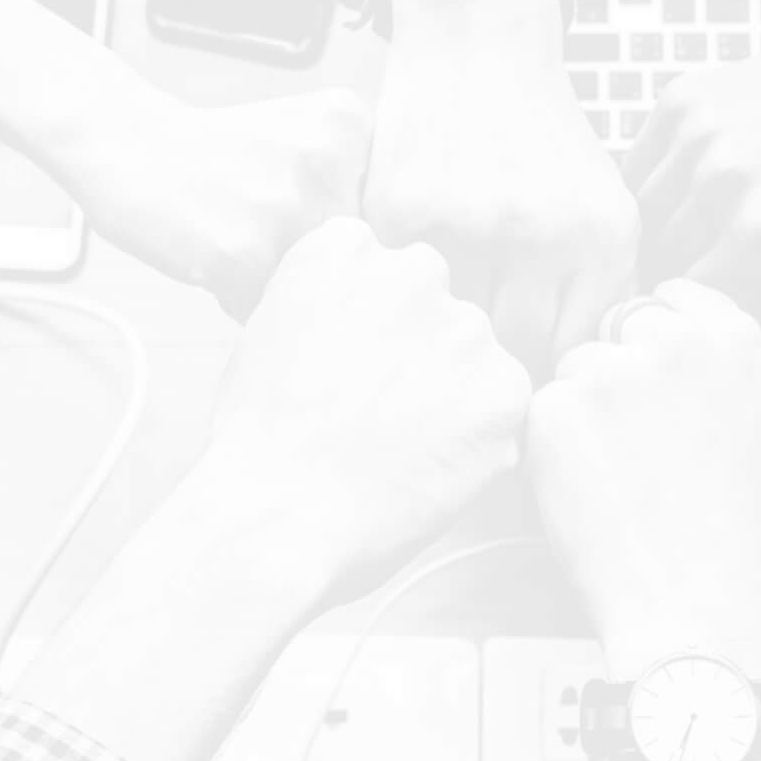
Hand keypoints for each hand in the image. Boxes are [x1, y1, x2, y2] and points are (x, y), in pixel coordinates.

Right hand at [75, 90, 371, 318]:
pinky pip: (264, 308)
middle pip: (352, 258)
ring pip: (312, 287)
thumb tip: (395, 273)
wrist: (127, 146)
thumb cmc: (216, 154)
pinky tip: (213, 258)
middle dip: (312, 260)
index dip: (344, 231)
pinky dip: (238, 298)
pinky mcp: (242, 254)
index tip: (304, 213)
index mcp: (349, 126)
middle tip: (260, 228)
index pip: (386, 218)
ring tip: (236, 242)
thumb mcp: (303, 136)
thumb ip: (354, 185)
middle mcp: (326, 162)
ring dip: (275, 282)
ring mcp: (285, 208)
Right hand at [193, 216, 531, 602]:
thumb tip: (365, 322)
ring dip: (451, 396)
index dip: (367, 329)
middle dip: (417, 354)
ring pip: (474, 358)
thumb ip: (328, 304)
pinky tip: (424, 470)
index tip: (345, 371)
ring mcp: (466, 328)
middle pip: (434, 308)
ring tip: (396, 450)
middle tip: (376, 415)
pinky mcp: (504, 390)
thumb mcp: (269, 333)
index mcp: (346, 247)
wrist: (277, 512)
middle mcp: (414, 269)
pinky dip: (477, 443)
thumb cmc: (256, 440)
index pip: (382, 272)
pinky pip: (502, 410)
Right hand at [365, 0, 637, 371]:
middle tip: (476, 358)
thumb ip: (601, 295)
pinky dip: (403, 294)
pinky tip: (408, 279)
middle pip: (513, 354)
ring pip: (452, 329)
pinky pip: (402, 292)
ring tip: (441, 323)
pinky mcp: (401, 211)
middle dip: (495, 362)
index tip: (524, 377)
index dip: (546, 376)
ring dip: (444, 331)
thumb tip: (577, 391)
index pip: (573, 354)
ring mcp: (467, 222)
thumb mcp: (602, 208)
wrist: (478, 48)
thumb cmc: (543, 145)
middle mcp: (540, 232)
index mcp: (601, 236)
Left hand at [525, 281, 760, 678]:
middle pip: (616, 324)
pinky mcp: (558, 405)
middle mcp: (677, 340)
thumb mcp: (744, 415)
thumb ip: (705, 356)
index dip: (656, 343)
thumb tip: (650, 318)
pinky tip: (589, 485)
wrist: (685, 591)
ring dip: (582, 406)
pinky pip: (541, 406)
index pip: (670, 296)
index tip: (663, 390)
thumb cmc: (715, 516)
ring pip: (574, 365)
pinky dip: (551, 443)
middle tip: (640, 443)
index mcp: (735, 337)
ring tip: (619, 470)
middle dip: (617, 369)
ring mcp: (615, 370)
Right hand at [623, 4, 760, 312]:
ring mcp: (698, 139)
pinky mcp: (682, 101)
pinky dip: (651, 181)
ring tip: (690, 225)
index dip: (695, 308)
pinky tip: (683, 182)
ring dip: (658, 228)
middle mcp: (723, 186)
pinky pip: (637, 163)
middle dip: (676, 269)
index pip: (690, 300)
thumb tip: (738, 341)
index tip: (701, 304)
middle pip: (658, 258)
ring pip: (639, 214)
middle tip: (698, 263)